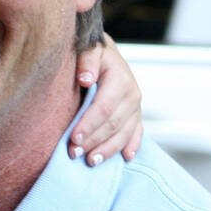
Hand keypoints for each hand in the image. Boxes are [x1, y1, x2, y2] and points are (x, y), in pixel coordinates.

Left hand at [70, 32, 142, 164]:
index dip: (89, 124)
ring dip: (108, 150)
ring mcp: (135, 108)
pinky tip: (126, 158)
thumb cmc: (92, 52)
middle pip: (113, 124)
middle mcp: (132, 95)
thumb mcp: (88, 48)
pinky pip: (137, 134)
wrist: (105, 52)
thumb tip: (85, 78)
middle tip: (73, 153)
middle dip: (93, 141)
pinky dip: (131, 147)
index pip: (104, 107)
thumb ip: (86, 60)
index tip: (74, 138)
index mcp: (120, 79)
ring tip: (90, 161)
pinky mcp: (136, 116)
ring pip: (124, 133)